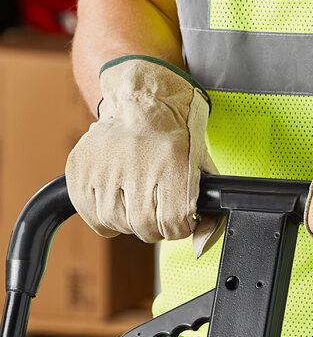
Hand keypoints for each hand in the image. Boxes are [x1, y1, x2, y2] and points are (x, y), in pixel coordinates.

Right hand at [66, 56, 223, 257]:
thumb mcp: (201, 160)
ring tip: (138, 203)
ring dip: (131, 223)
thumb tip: (203, 238)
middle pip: (145, 227)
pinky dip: (107, 217)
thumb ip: (207, 199)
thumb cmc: (176, 129)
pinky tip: (119, 201)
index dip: (180, 228)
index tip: (180, 221)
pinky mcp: (81, 168)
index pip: (174, 222)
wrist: (142, 97)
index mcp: (172, 161)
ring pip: (117, 224)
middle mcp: (137, 162)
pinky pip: (92, 216)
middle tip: (159, 213)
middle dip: (156, 228)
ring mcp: (105, 164)